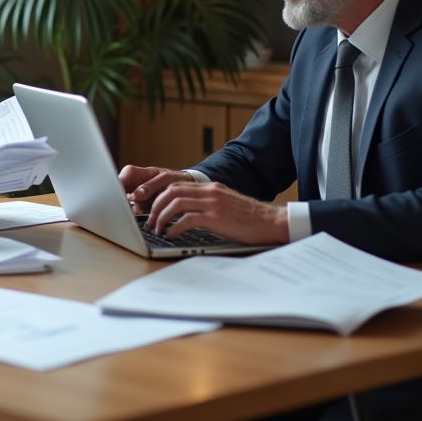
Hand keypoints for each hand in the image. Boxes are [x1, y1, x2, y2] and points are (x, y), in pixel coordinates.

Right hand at [118, 165, 193, 211]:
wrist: (183, 185)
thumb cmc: (173, 178)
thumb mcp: (164, 180)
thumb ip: (149, 186)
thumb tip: (135, 195)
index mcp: (132, 173)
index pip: (117, 181)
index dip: (117, 191)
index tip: (121, 201)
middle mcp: (129, 184)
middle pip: (118, 196)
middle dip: (123, 204)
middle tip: (134, 210)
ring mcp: (132, 196)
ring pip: (124, 206)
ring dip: (132, 212)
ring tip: (143, 214)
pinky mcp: (137, 206)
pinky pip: (133, 212)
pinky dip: (137, 216)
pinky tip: (146, 217)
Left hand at [146, 181, 288, 245]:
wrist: (271, 221)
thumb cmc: (250, 218)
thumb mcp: (225, 204)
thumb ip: (208, 204)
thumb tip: (187, 215)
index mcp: (210, 188)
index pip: (176, 186)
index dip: (159, 198)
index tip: (152, 211)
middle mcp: (209, 192)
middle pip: (171, 192)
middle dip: (156, 207)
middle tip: (150, 223)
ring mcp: (212, 204)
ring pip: (175, 203)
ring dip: (162, 217)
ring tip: (158, 230)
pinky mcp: (216, 218)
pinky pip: (187, 219)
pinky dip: (175, 227)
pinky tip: (172, 235)